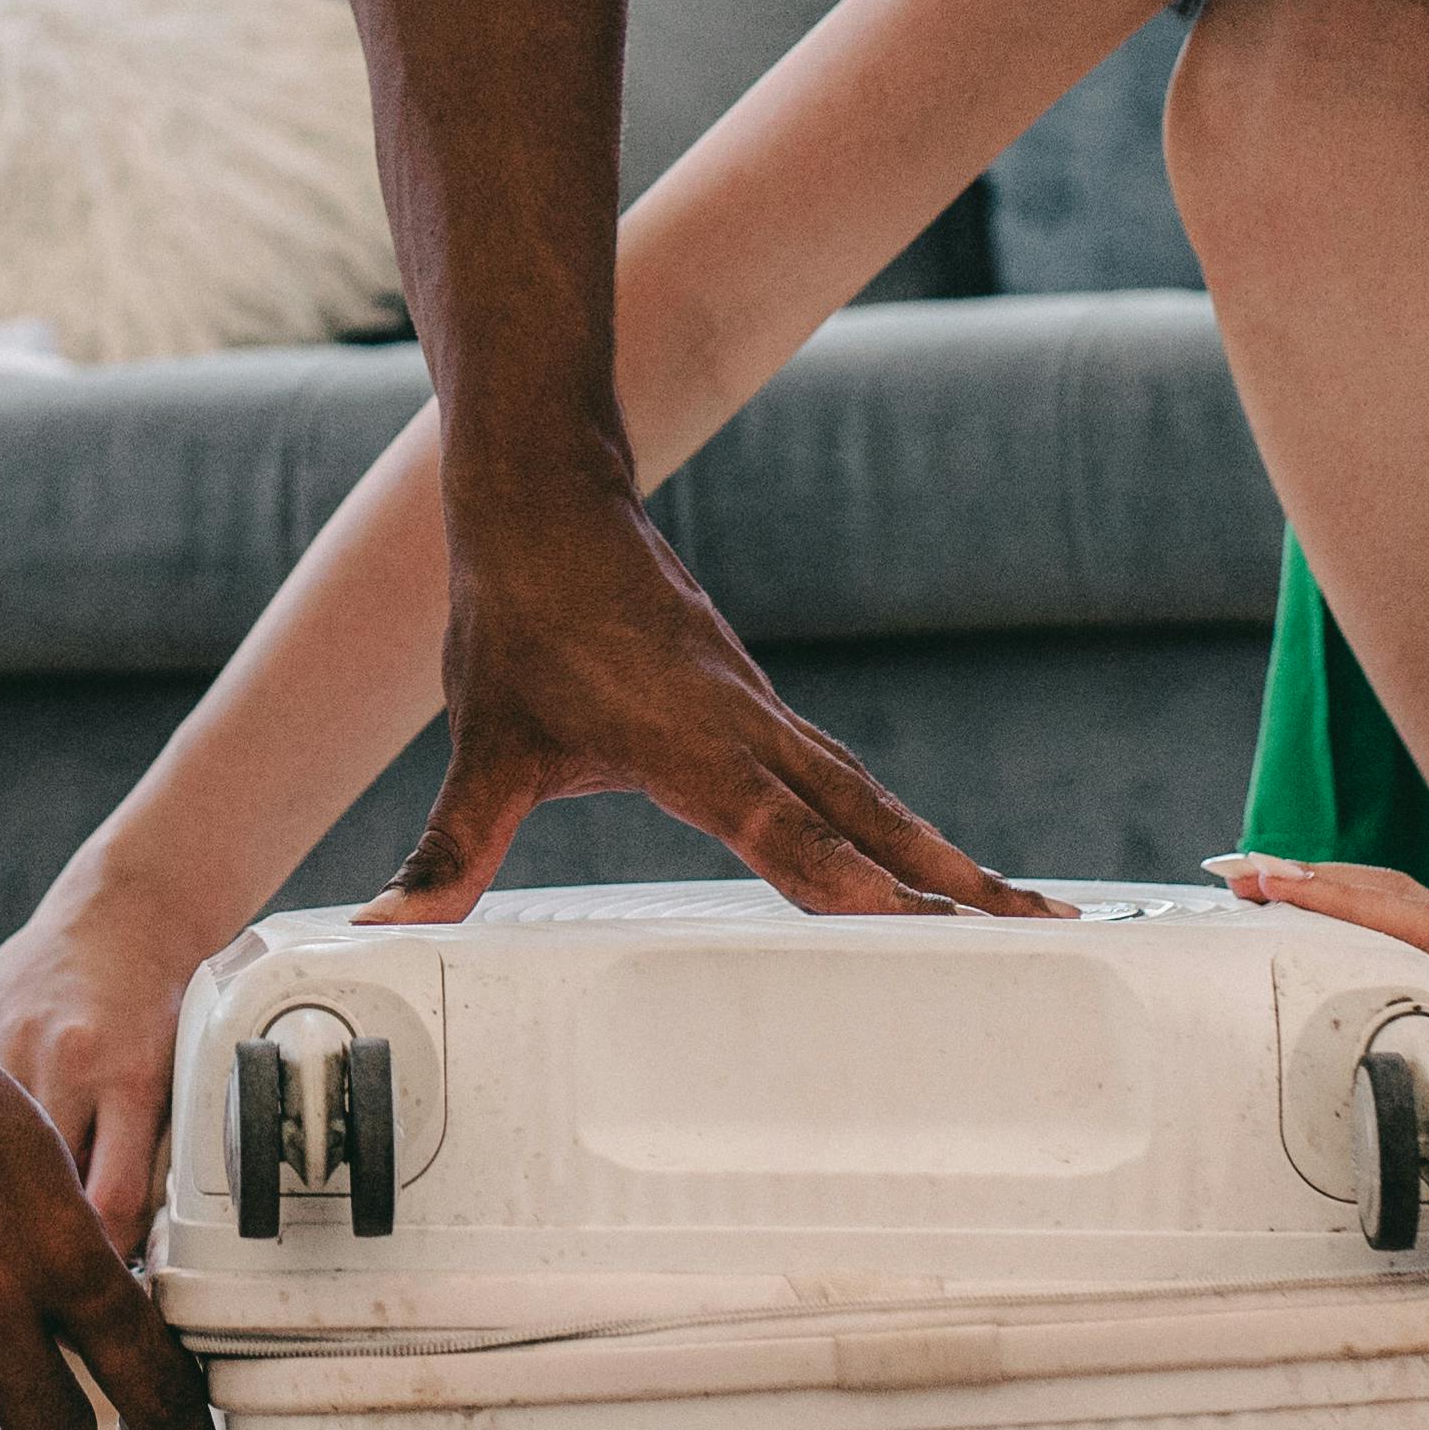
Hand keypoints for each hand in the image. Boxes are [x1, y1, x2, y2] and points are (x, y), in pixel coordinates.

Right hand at [0, 887, 209, 1254]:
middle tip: (29, 1272)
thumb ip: (150, 1162)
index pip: (107, 1205)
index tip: (91, 1293)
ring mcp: (5, 1038)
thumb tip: (124, 1262)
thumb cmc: (159, 1005)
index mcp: (127, 1075)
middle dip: (28, 1235)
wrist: (124, 911)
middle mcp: (61, 1058)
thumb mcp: (174, 1081)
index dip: (97, 1264)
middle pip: (32, 1183)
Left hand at [370, 487, 1058, 925]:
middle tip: (1042, 929)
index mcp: (691, 744)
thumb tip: (386, 930)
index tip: (925, 930)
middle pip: (870, 819)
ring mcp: (761, 718)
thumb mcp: (481, 745)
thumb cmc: (518, 618)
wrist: (549, 499)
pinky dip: (897, 828)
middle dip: (954, 883)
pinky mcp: (757, 711)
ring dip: (945, 858)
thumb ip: (448, 852)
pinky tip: (922, 865)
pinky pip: (846, 781)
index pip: (784, 832)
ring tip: (1025, 913)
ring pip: (870, 798)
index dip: (851, 886)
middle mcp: (747, 731)